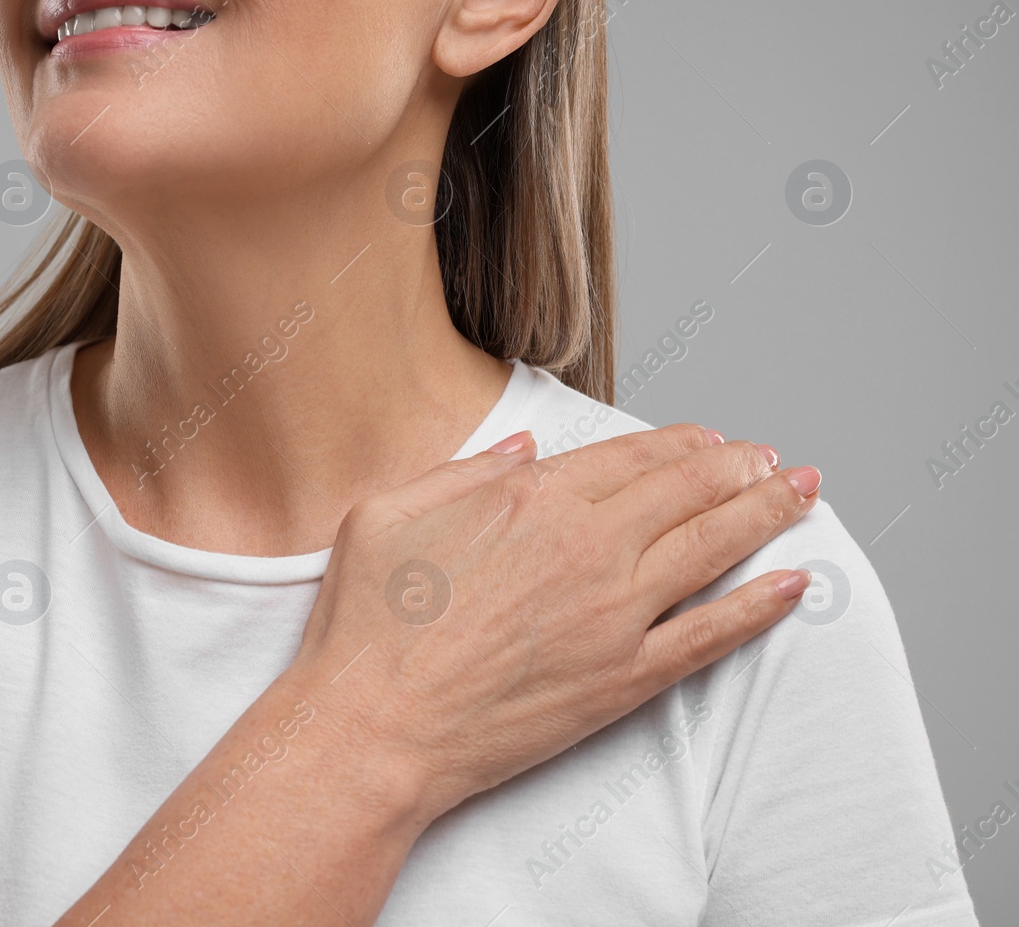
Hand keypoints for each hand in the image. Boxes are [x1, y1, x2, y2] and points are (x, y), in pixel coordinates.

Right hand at [293, 424, 820, 823]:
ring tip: (801, 493)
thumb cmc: (366, 625)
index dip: (681, 443)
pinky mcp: (625, 680)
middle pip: (688, 491)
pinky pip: (711, 636)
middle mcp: (588, 548)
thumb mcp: (387, 514)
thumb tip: (524, 451)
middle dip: (740, 467)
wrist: (374, 728)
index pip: (632, 456)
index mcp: (532, 500)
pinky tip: (793, 585)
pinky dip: (759, 607)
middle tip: (771, 458)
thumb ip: (464, 472)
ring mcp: (614, 616)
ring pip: (713, 548)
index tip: (710, 438)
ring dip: (767, 514)